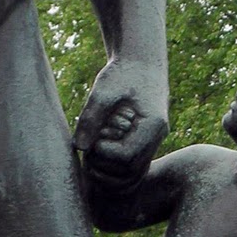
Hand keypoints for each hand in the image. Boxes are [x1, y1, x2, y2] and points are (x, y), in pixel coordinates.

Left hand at [73, 59, 167, 184]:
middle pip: (131, 172)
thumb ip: (91, 117)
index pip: (127, 157)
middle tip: (88, 148)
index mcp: (153, 124)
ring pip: (133, 175)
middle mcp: (158, 137)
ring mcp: (153, 142)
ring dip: (108, 170)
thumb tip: (79, 147)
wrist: (141, 62)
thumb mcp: (103, 89)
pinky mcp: (145, 143)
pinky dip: (114, 167)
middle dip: (104, 165)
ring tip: (91, 152)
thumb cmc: (123, 71)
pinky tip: (98, 152)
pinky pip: (132, 168)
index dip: (104, 153)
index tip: (92, 139)